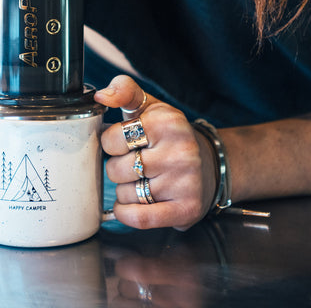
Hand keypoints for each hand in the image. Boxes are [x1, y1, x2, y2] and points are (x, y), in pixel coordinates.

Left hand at [94, 75, 216, 229]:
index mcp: (167, 122)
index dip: (111, 144)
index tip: (125, 143)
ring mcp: (184, 182)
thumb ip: (125, 91)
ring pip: (125, 194)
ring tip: (145, 180)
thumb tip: (101, 95)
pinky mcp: (185, 209)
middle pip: (115, 170)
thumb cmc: (169, 136)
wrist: (208, 166)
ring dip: (126, 191)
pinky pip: (138, 218)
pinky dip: (127, 213)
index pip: (110, 140)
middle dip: (119, 169)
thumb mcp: (151, 107)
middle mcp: (180, 152)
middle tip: (136, 164)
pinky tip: (134, 203)